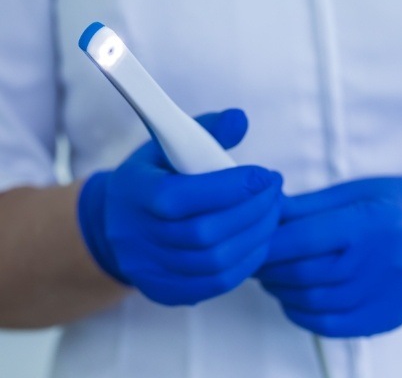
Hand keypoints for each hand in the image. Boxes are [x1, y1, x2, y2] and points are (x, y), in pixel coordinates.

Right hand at [78, 109, 282, 305]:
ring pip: (215, 262)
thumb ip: (206, 130)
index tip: (264, 175)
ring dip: (256, 237)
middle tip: (275, 192)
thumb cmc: (153, 178)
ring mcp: (149, 270)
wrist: (118, 223)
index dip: (229, 188)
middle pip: (204, 234)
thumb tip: (240, 120)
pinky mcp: (165, 291)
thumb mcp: (168, 145)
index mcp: (133, 192)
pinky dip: (247, 262)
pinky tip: (259, 240)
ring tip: (273, 213)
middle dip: (252, 211)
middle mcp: (135, 237)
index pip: (180, 197)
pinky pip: (216, 284)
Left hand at [257, 169, 401, 336]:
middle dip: (268, 268)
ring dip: (281, 291)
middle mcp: (383, 261)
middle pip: (305, 273)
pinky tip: (293, 298)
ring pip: (314, 302)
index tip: (250, 241)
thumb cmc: (395, 202)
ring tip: (270, 276)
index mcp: (372, 222)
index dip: (269, 243)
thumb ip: (306, 206)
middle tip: (254, 259)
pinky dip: (302, 314)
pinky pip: (332, 326)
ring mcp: (388, 294)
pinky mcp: (388, 317)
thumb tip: (264, 214)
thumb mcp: (352, 191)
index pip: (305, 239)